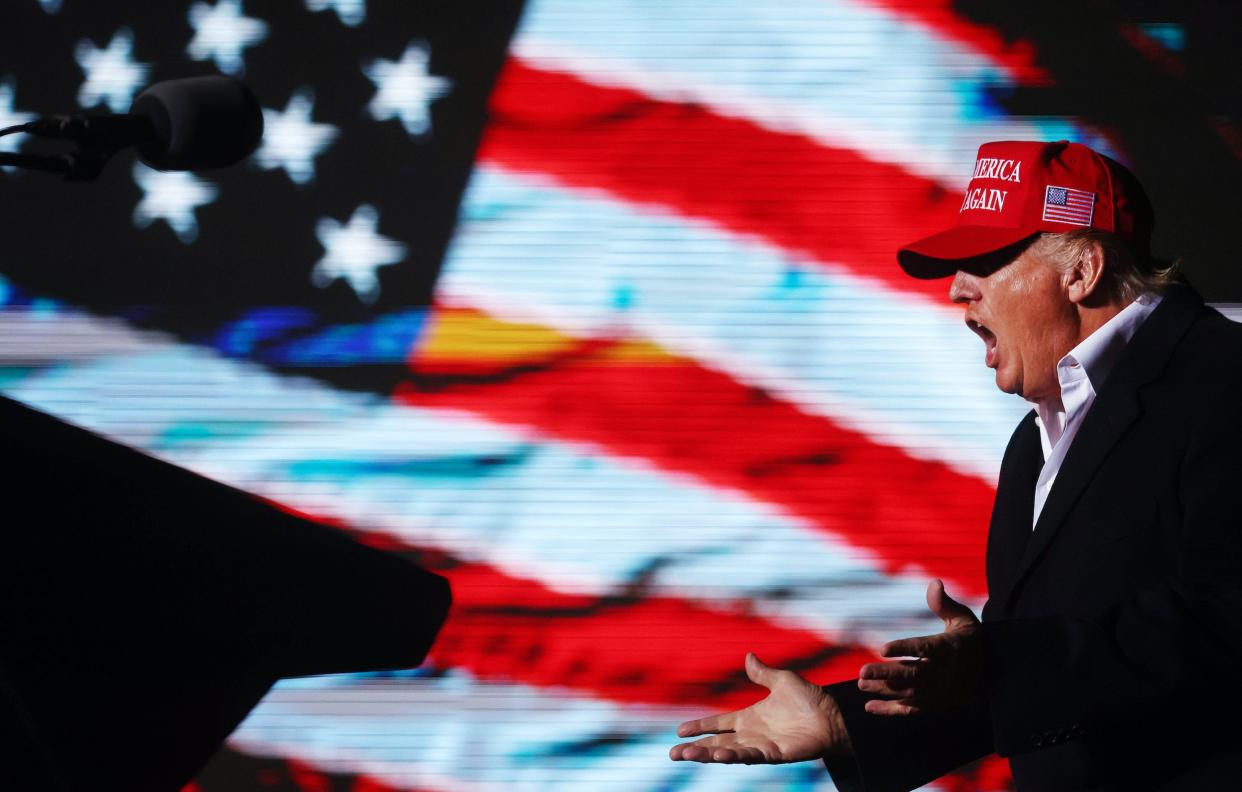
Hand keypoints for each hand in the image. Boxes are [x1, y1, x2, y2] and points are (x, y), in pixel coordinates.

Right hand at [668, 652, 851, 763]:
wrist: (833, 715)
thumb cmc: (810, 699)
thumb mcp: (782, 680)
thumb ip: (763, 673)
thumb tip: (748, 655)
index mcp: (749, 717)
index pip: (718, 723)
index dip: (700, 726)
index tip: (679, 731)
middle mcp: (751, 734)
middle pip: (716, 743)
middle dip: (695, 748)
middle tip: (673, 754)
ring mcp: (761, 745)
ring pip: (727, 752)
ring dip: (707, 755)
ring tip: (687, 755)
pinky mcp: (774, 754)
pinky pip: (750, 755)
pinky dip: (734, 756)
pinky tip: (719, 756)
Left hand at [858, 579, 981, 715]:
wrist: (990, 672)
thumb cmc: (968, 640)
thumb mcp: (962, 619)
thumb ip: (944, 604)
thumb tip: (934, 583)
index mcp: (947, 649)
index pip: (923, 648)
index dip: (903, 648)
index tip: (882, 648)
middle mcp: (941, 672)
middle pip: (911, 674)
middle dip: (886, 674)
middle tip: (862, 672)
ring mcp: (937, 691)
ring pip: (908, 692)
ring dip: (883, 690)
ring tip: (861, 684)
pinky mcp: (934, 704)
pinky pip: (910, 709)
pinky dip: (890, 710)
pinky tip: (869, 707)